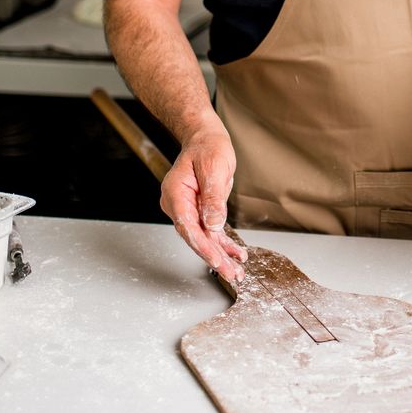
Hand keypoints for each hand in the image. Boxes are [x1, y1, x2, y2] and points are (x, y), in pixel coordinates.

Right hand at [160, 127, 247, 282]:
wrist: (205, 138)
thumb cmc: (207, 147)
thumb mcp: (213, 167)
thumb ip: (212, 197)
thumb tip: (213, 225)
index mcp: (175, 194)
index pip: (188, 227)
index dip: (203, 246)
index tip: (217, 261)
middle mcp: (178, 205)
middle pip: (195, 237)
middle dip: (213, 257)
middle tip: (231, 274)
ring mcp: (188, 210)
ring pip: (203, 238)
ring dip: (220, 254)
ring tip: (236, 271)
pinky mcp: (199, 212)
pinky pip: (211, 231)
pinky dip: (223, 243)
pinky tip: (236, 255)